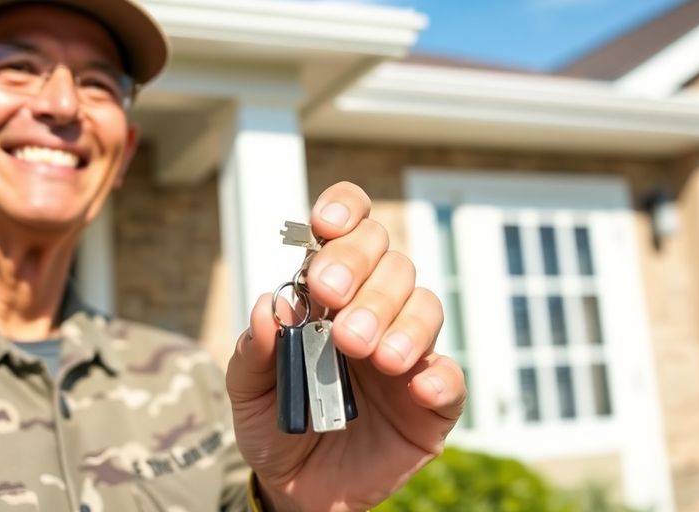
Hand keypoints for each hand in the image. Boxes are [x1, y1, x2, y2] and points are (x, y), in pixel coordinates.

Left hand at [226, 182, 466, 510]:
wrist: (298, 489)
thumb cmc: (276, 425)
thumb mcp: (249, 392)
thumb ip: (254, 352)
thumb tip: (271, 306)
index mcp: (331, 297)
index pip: (350, 233)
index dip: (345, 213)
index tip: (323, 223)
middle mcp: (375, 311)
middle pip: (390, 260)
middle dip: (362, 271)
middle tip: (333, 304)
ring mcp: (408, 353)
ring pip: (425, 306)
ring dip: (400, 322)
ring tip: (370, 354)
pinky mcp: (432, 401)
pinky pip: (450, 376)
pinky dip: (438, 374)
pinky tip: (417, 385)